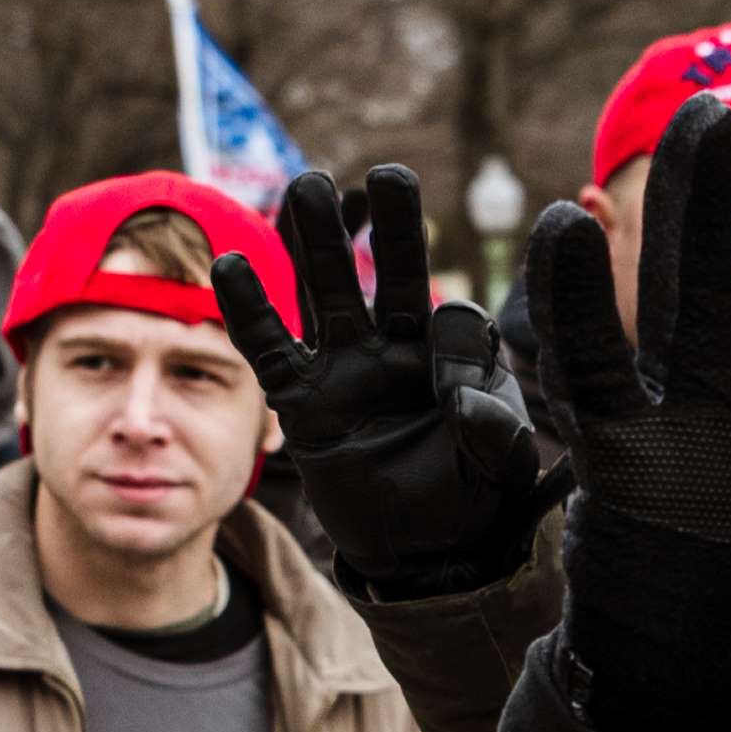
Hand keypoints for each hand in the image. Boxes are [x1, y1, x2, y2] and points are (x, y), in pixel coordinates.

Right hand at [207, 162, 561, 599]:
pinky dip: (250, 310)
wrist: (425, 556)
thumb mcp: (500, 466)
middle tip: (386, 175)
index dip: (456, 342)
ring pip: (326, 294)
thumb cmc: (473, 500)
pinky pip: (271, 351)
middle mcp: (397, 349)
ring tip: (307, 186)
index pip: (451, 317)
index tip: (460, 395)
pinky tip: (231, 266)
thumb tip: (463, 401)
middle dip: (387, 226)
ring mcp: (346, 372)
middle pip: (387, 273)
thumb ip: (492, 427)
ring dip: (317, 243)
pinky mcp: (303, 406)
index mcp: (452, 354)